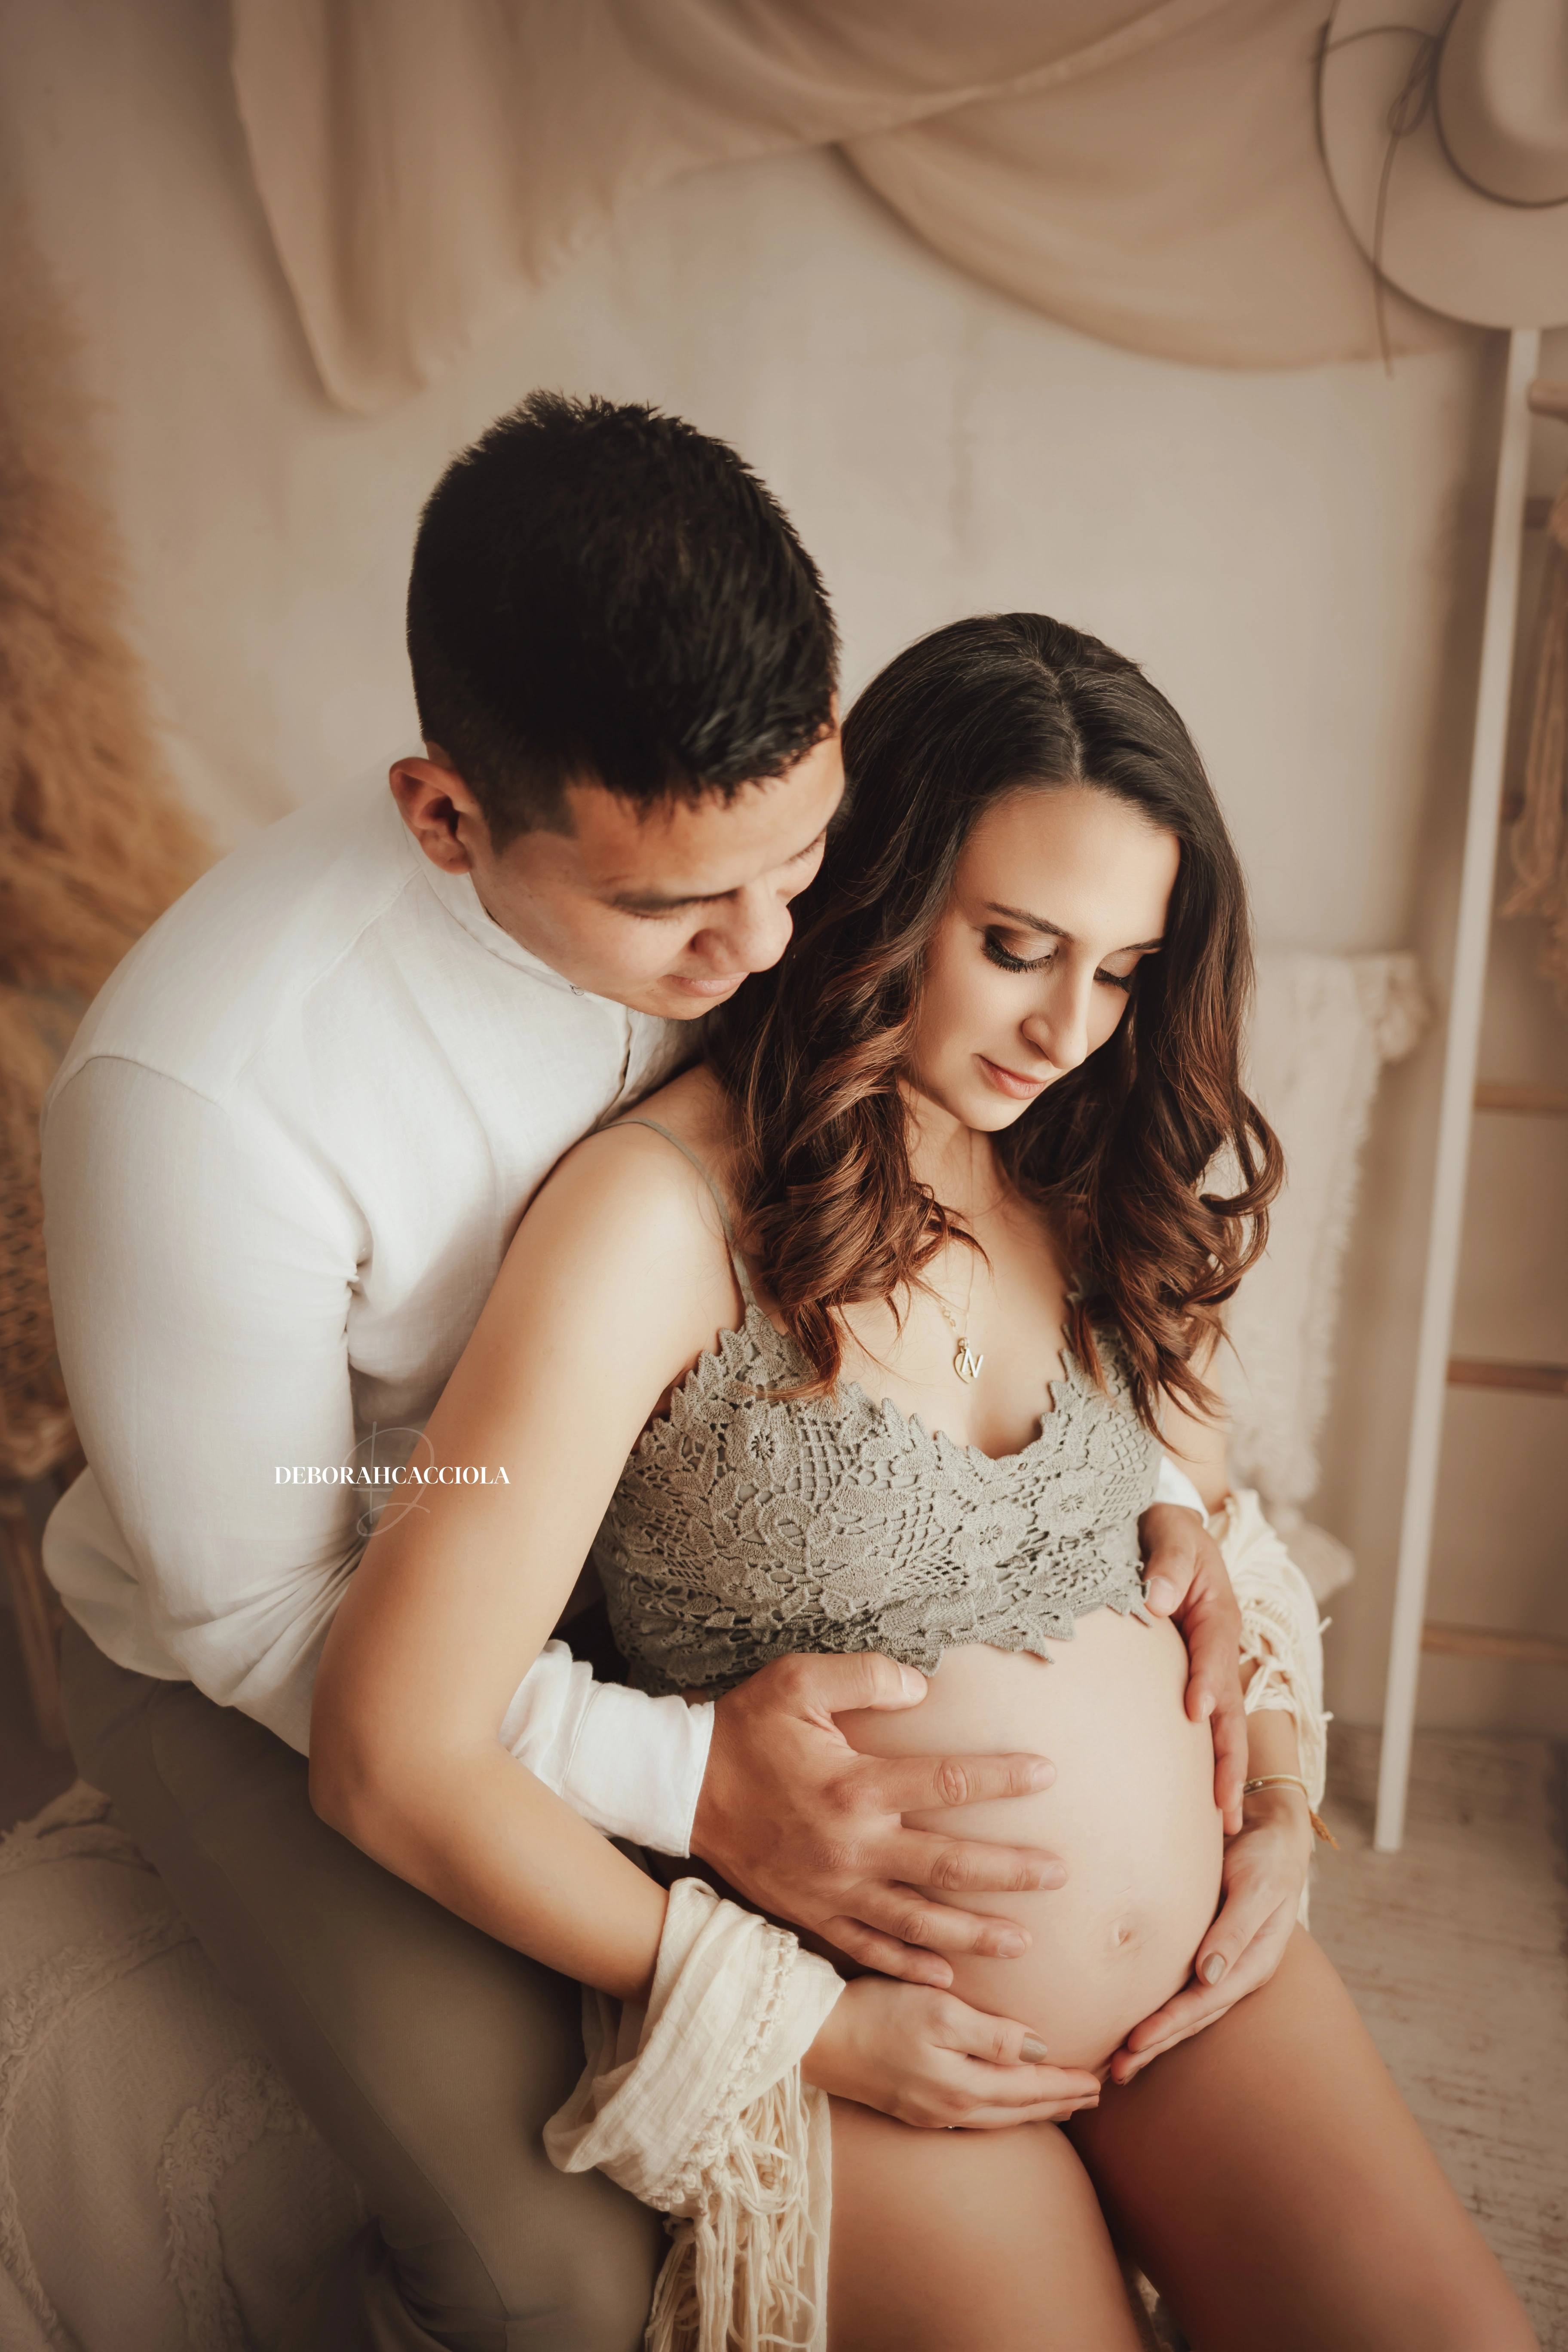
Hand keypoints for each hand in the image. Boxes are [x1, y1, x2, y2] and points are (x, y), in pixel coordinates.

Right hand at [690, 1652, 1065, 1987]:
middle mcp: (853, 1845)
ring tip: (1024, 1945)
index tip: (1049, 1775)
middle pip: (949, 1865)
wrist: (679, 1787)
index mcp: (857, 1785)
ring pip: (919, 1921)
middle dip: (1010, 1872)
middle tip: (1060, 1876)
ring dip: (974, 1934)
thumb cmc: (742, 1728)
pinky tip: (946, 1977)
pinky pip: (869, 1948)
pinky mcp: (811, 1912)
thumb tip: (923, 1685)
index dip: (1004, 1778)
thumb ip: (864, 1676)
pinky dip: (909, 1967)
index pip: (950, 1782)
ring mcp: (833, 1887)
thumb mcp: (795, 1681)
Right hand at [803, 1975, 1100, 2129]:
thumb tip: (1038, 2050)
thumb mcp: (938, 2010)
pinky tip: (1002, 2105)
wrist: (814, 2038)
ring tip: (1060, 2103)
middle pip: (1019, 2110)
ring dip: (1033, 2111)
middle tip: (1094, 2096)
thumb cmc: (875, 2013)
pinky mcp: (910, 2108)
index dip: (1068, 2083)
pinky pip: (973, 2118)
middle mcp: (951, 2110)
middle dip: (1059, 2102)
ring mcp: (928, 2114)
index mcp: (964, 2086)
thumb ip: (991, 2033)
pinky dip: (1001, 2112)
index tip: (1101, 2079)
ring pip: (998, 2118)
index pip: (1031, 2088)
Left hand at [1106, 1782, 1313, 2083]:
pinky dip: (1157, 2007)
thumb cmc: (1266, 1855)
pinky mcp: (1204, 1949)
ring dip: (1154, 2036)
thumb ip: (1235, 1929)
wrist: (1270, 1829)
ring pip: (1184, 2008)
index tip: (1135, 2042)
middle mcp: (1236, 1970)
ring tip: (1118, 2062)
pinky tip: (1133, 2021)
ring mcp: (1221, 1963)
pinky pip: (1179, 1986)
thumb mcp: (1257, 1886)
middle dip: (1156, 2044)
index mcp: (1254, 1962)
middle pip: (1192, 2016)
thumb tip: (1210, 1974)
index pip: (1206, 2002)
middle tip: (1115, 2072)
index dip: (1170, 2024)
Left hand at [1137, 1502, 1246, 1832]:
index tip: (1194, 1712)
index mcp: (1217, 1612)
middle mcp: (1220, 1647)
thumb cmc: (1164, 1529)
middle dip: (1229, 1756)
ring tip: (1223, 1823)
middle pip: (1229, 1707)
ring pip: (1224, 1726)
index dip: (1206, 1682)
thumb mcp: (1168, 1530)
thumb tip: (1155, 1599)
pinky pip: (1206, 1724)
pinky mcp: (1194, 1679)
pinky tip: (1202, 1803)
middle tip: (1223, 1804)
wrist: (1164, 1529)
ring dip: (1225, 1772)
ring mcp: (1210, 1668)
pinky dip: (1208, 1762)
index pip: (1212, 1652)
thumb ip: (1166, 1560)